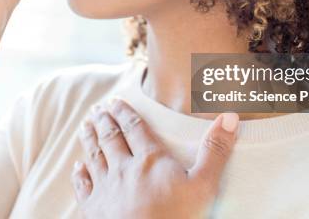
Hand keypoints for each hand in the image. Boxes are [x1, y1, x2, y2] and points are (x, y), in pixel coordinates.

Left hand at [71, 99, 239, 218]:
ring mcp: (106, 189)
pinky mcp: (94, 210)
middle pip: (110, 138)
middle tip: (97, 109)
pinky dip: (80, 174)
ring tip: (85, 125)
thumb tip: (229, 117)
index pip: (134, 128)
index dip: (125, 112)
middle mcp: (123, 169)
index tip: (116, 101)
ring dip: (89, 139)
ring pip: (94, 157)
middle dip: (104, 121)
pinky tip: (78, 166)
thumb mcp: (205, 186)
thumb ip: (215, 151)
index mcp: (150, 160)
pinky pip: (83, 187)